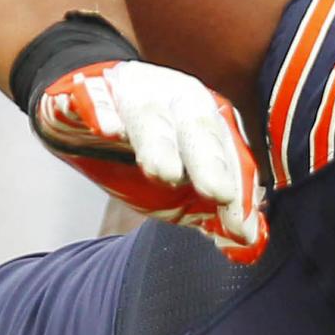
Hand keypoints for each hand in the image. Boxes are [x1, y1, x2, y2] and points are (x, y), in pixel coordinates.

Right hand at [29, 59, 267, 262]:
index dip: (238, 192)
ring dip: (158, 143)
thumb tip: (248, 243)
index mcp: (206, 120)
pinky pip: (95, 98)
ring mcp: (134, 91)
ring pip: (149, 115)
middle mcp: (176, 99)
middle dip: (208, 161)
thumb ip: (215, 215)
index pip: (228, 155)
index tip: (240, 231)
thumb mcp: (183, 189)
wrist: (87, 116)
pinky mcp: (91, 91)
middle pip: (197, 128)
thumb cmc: (147, 152)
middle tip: (218, 194)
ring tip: (164, 173)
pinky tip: (107, 129)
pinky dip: (100, 111)